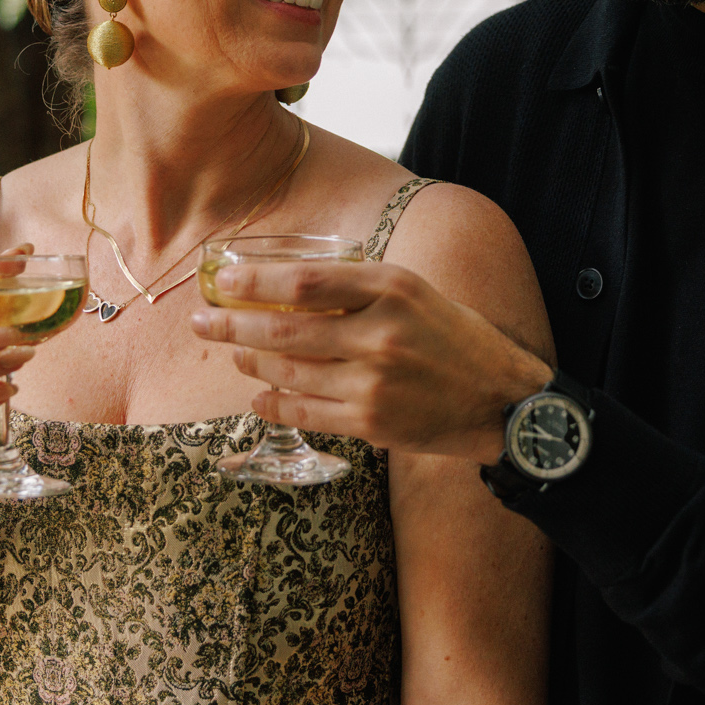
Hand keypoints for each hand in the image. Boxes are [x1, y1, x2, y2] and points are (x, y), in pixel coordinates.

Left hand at [190, 261, 551, 462]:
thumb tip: (289, 282)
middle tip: (201, 321)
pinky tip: (260, 394)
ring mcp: (374, 383)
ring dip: (250, 362)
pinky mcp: (372, 423)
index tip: (222, 280)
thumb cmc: (456, 338)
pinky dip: (275, 403)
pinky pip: (306, 413)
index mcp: (392, 290)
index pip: (306, 281)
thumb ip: (359, 286)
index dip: (255, 282)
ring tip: (233, 352)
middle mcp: (381, 334)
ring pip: (289, 372)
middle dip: (233, 325)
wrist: (502, 400)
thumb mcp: (415, 292)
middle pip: (285, 328)